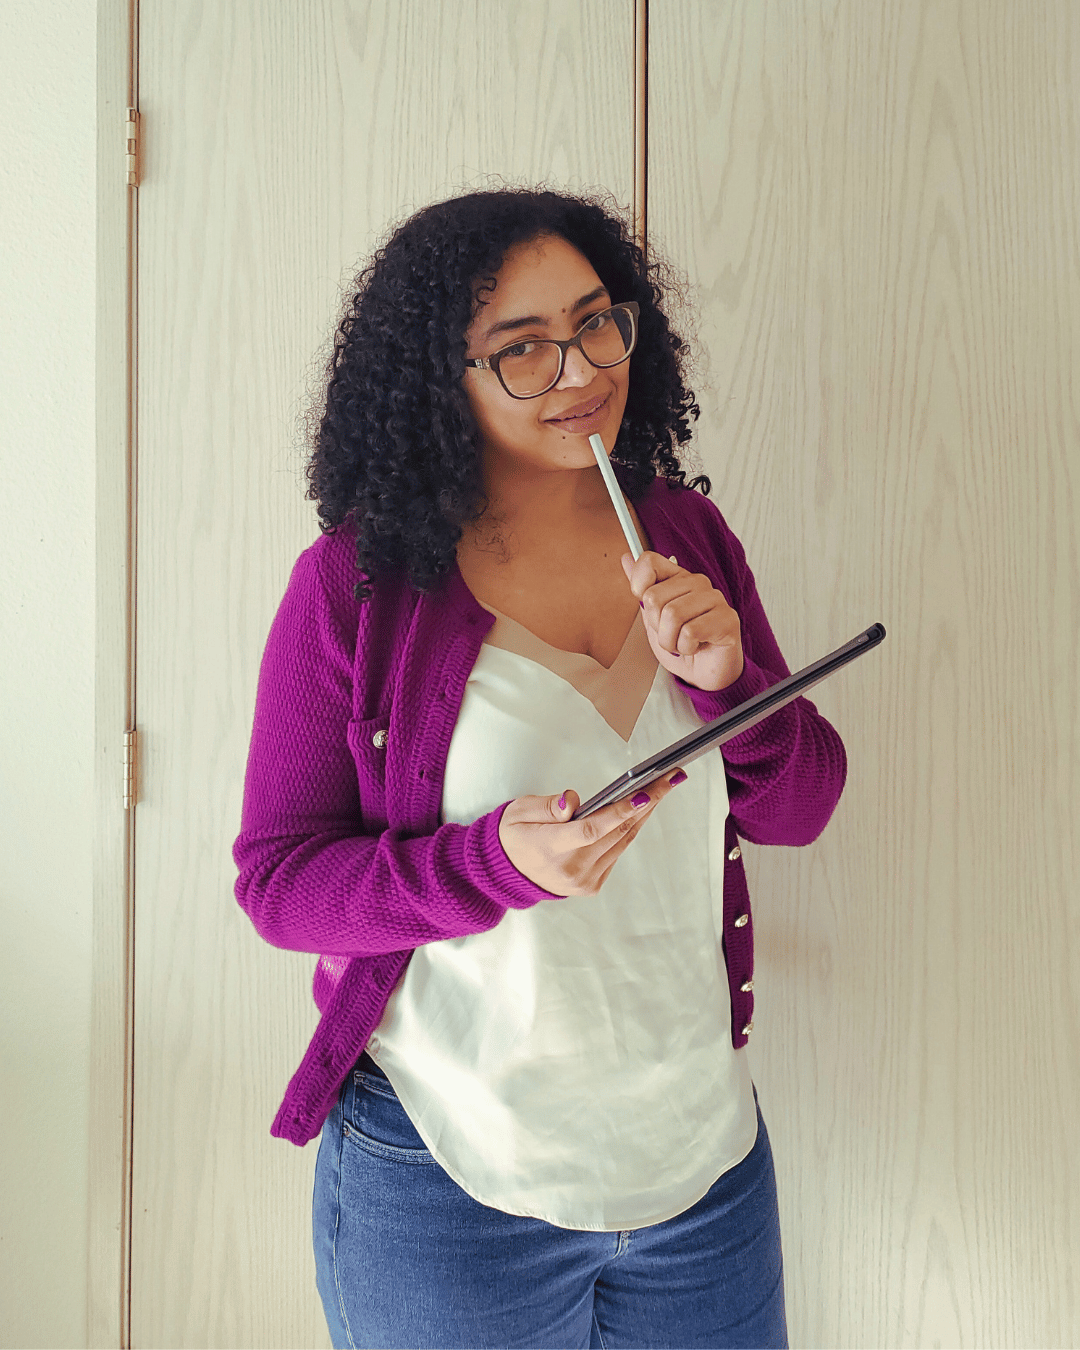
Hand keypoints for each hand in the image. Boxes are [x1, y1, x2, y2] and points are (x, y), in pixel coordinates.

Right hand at [499, 774, 687, 897]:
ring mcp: (584, 880)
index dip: (620, 812)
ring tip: (662, 788)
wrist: (506, 872)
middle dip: (646, 803)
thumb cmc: (512, 837)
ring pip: (622, 842)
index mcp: (550, 848)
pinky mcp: (592, 885)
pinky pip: (616, 852)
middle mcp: (571, 869)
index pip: (591, 829)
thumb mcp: (518, 812)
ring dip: (643, 815)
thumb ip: (546, 806)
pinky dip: (628, 830)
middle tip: (669, 779)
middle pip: (617, 833)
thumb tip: (572, 801)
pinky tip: (640, 810)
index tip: (644, 796)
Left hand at [621, 551, 743, 692]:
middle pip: (654, 597)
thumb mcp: (653, 618)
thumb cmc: (681, 645)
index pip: (649, 561)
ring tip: (683, 643)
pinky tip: (696, 647)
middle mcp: (698, 582)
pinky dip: (686, 647)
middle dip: (656, 627)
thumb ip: (642, 589)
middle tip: (671, 634)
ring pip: (672, 615)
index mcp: (679, 578)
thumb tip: (626, 558)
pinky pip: (690, 632)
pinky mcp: (727, 619)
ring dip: (670, 640)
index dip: (639, 586)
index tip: (648, 608)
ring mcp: (715, 599)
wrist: (704, 675)